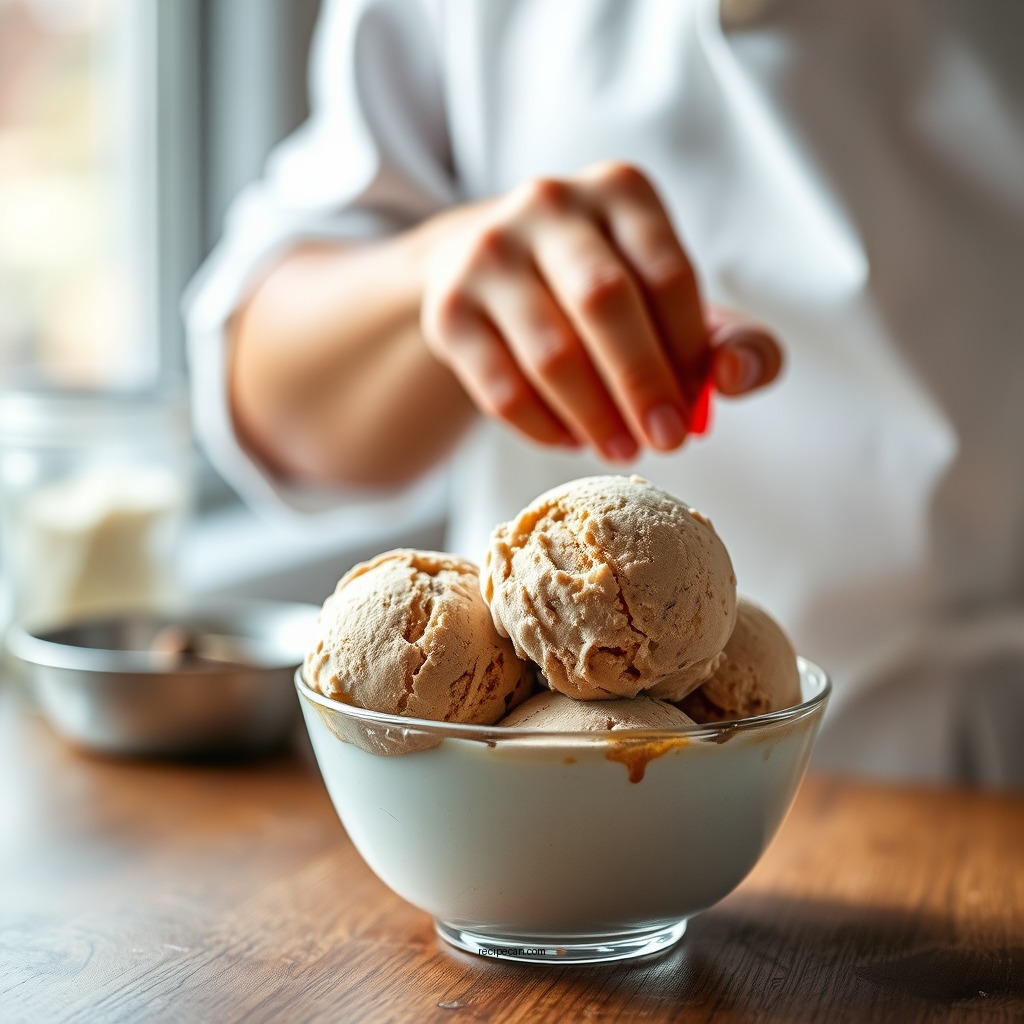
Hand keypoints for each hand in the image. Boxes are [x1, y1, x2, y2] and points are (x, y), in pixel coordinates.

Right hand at [420, 162, 780, 460]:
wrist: (488, 268)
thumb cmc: (600, 288)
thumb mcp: (668, 297)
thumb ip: (727, 336)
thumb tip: (738, 377)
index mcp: (620, 191)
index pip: (667, 276)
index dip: (688, 353)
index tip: (693, 408)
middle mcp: (549, 204)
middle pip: (605, 303)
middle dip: (642, 385)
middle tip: (666, 443)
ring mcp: (489, 252)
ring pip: (550, 352)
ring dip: (594, 417)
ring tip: (620, 450)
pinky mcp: (448, 309)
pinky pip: (500, 387)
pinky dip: (543, 428)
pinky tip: (570, 440)